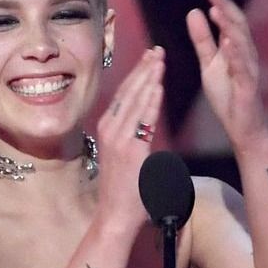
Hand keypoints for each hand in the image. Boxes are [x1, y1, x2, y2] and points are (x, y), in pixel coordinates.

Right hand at [91, 46, 165, 232]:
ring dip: (148, 78)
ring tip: (159, 60)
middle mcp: (110, 130)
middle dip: (143, 69)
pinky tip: (157, 85)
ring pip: (135, 101)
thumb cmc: (125, 192)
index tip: (148, 58)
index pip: (123, 95)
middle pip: (128, 92)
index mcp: (108, 129)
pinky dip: (150, 100)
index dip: (136, 74)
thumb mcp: (126, 158)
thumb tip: (147, 129)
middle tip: (156, 51)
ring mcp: (119, 139)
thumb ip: (136, 139)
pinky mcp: (131, 150)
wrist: (115, 216)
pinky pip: (143, 120)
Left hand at [187, 0, 267, 152]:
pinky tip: (228, 42)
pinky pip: (242, 69)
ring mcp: (248, 70)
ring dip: (229, 26)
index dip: (220, 2)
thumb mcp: (209, 64)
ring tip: (217, 9)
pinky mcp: (248, 87)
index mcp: (236, 47)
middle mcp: (246, 54)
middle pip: (237, 25)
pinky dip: (236, 54)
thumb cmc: (227, 95)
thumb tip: (194, 11)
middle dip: (225, 6)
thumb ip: (202, 39)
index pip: (229, 19)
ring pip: (241, 43)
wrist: (241, 126)